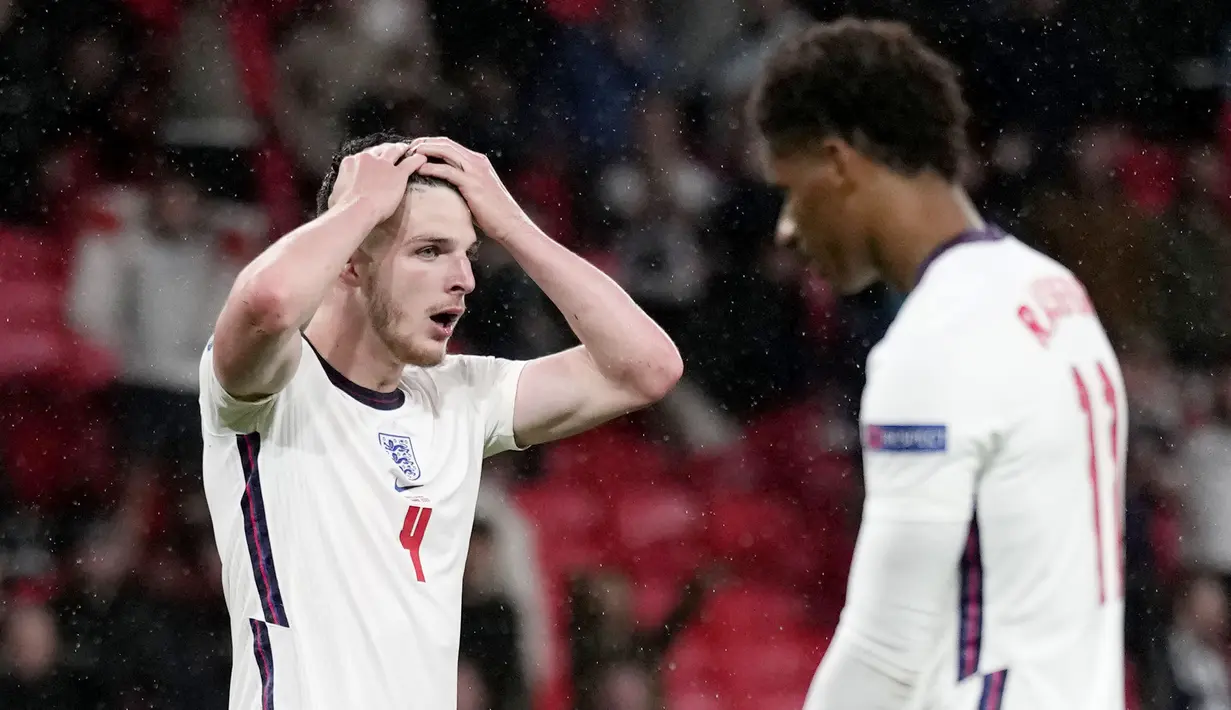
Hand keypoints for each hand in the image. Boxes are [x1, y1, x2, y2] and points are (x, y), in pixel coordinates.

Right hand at [328, 143, 427, 223]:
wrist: (357, 210)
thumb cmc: (343, 207)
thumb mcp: (335, 196)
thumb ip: (339, 191)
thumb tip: (336, 196)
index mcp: (351, 162)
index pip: (362, 156)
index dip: (370, 157)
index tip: (373, 160)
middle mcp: (367, 159)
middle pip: (379, 150)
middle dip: (386, 149)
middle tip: (392, 149)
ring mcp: (383, 165)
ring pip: (394, 151)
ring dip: (401, 149)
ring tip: (406, 149)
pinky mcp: (398, 174)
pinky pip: (410, 163)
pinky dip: (417, 160)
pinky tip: (422, 159)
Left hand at [409, 137, 533, 242]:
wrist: (509, 223)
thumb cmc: (492, 213)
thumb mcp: (477, 192)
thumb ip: (462, 183)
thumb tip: (443, 186)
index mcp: (477, 161)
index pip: (449, 144)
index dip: (430, 144)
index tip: (415, 150)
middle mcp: (476, 161)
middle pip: (445, 143)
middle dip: (424, 143)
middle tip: (407, 149)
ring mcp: (475, 170)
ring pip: (446, 151)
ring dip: (425, 150)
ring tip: (409, 156)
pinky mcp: (472, 183)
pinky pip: (447, 170)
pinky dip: (432, 167)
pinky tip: (420, 170)